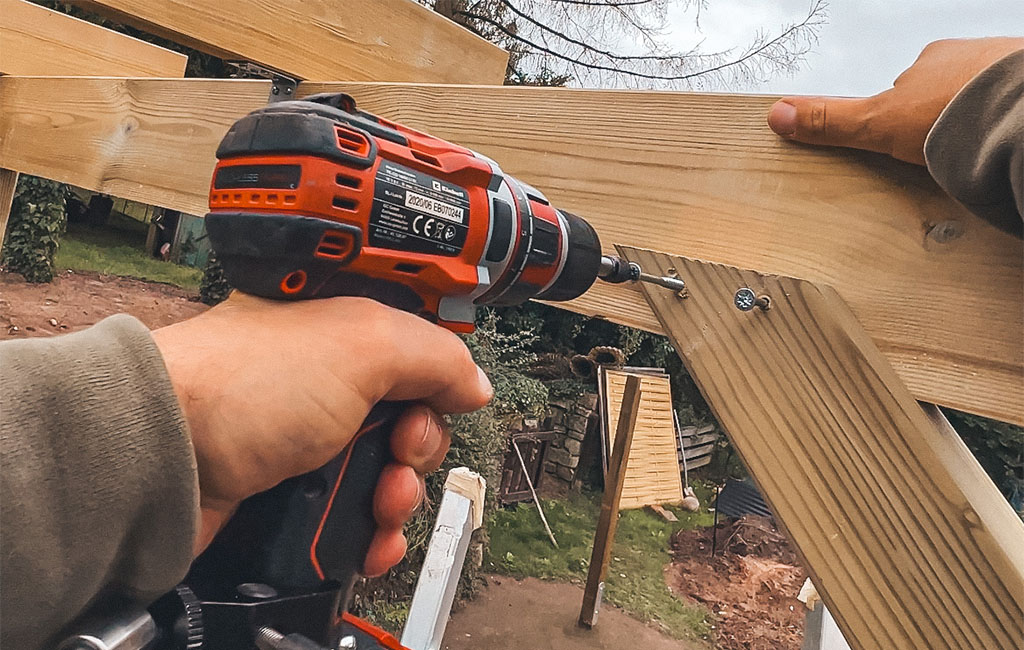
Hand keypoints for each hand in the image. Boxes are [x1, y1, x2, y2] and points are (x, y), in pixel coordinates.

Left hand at [151, 293, 491, 575]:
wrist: (163, 460)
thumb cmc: (240, 385)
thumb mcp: (362, 345)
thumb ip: (434, 355)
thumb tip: (473, 382)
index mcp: (344, 328)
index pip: (420, 351)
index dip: (440, 380)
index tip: (441, 400)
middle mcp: (328, 379)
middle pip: (411, 420)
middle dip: (419, 450)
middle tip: (398, 455)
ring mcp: (308, 437)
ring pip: (385, 474)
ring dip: (398, 499)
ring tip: (379, 504)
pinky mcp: (291, 490)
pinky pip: (351, 516)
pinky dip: (370, 534)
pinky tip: (371, 541)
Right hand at [767, 37, 1023, 163]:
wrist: (1016, 113)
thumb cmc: (953, 111)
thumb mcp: (877, 123)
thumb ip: (831, 121)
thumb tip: (778, 114)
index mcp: (931, 61)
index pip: (911, 88)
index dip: (905, 116)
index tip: (907, 138)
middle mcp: (970, 58)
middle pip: (950, 92)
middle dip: (944, 120)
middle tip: (944, 152)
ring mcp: (1006, 71)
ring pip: (986, 99)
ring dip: (979, 124)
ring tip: (978, 156)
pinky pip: (1013, 110)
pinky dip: (1006, 128)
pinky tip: (1002, 149)